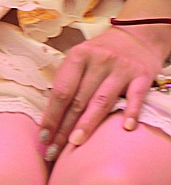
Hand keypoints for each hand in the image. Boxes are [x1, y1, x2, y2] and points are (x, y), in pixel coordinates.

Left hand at [39, 23, 169, 159]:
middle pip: (78, 99)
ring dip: (88, 124)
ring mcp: (121, 68)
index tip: (43, 137)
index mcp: (78, 55)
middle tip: (54, 150)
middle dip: (64, 127)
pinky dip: (130, 112)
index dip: (51, 115)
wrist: (138, 34)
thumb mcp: (81, 57)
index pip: (61, 91)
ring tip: (76, 143)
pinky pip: (135, 97)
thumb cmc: (101, 53)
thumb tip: (50, 115)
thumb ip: (68, 80)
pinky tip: (125, 128)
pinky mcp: (141, 76)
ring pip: (101, 100)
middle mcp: (99, 60)